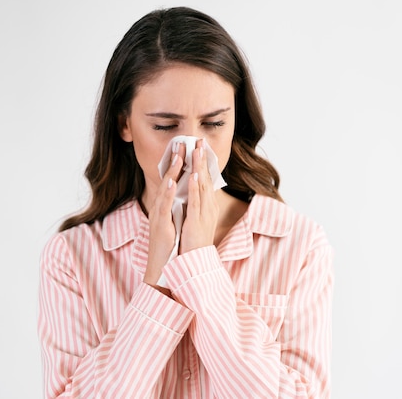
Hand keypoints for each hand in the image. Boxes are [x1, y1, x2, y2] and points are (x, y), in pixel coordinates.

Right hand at [143, 143, 185, 288]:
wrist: (162, 268)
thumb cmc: (171, 246)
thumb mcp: (177, 222)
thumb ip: (180, 208)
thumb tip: (188, 195)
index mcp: (167, 206)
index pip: (173, 180)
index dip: (180, 163)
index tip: (187, 147)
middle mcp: (161, 207)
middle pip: (168, 179)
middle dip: (176, 160)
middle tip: (183, 143)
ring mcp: (159, 215)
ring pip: (164, 189)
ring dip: (172, 171)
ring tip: (178, 155)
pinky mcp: (160, 225)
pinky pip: (163, 206)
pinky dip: (167, 193)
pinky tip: (171, 182)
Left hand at [179, 139, 218, 253]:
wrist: (195, 262)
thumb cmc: (193, 242)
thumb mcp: (197, 219)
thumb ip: (197, 205)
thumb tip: (196, 192)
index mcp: (207, 206)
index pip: (206, 180)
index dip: (203, 163)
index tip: (200, 147)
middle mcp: (208, 207)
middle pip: (206, 178)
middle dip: (202, 159)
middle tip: (200, 140)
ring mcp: (204, 214)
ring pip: (202, 186)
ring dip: (199, 167)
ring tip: (197, 151)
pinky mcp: (197, 222)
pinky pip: (195, 202)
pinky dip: (195, 188)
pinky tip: (193, 175)